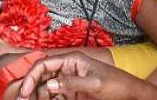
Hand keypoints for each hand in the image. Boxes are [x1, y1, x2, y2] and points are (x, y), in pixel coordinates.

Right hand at [16, 52, 156, 99]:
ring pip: (46, 88)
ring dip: (37, 96)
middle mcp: (66, 68)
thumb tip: (48, 86)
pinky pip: (55, 96)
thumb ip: (70, 84)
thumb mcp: (94, 84)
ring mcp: (68, 80)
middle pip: (42, 76)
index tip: (25, 90)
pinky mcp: (71, 92)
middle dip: (30, 87)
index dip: (31, 76)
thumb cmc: (115, 83)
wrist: (130, 92)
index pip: (44, 64)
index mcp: (70, 60)